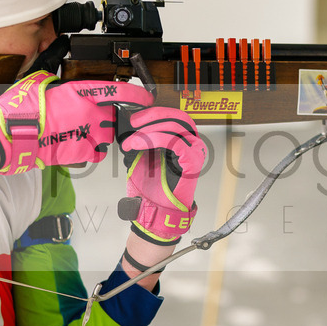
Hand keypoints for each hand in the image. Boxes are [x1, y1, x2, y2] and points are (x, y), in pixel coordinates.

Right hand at [0, 72, 152, 173]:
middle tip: (90, 118)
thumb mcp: (39, 78)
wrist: (13, 136)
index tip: (145, 98)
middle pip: (114, 115)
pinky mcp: (82, 153)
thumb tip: (59, 57)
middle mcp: (90, 113)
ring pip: (108, 135)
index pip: (120, 92)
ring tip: (80, 132)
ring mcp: (89, 134)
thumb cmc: (22, 109)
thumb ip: (55, 69)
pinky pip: (98, 153)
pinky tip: (79, 145)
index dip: (137, 96)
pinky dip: (93, 150)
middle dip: (107, 117)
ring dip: (100, 134)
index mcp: (81, 92)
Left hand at [119, 107, 205, 243]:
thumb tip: (133, 127)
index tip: (137, 117)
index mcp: (183, 142)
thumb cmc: (154, 189)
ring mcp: (194, 153)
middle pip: (178, 118)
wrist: (158, 212)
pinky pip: (175, 142)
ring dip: (149, 131)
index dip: (156, 113)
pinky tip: (139, 145)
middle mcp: (192, 145)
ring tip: (132, 141)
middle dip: (154, 116)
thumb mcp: (145, 158)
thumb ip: (145, 142)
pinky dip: (155, 139)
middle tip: (135, 122)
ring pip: (175, 128)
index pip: (175, 117)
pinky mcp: (191, 162)